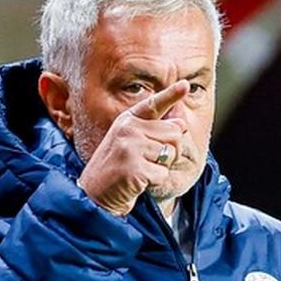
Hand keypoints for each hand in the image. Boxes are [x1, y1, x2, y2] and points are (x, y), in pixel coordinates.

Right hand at [76, 81, 191, 216]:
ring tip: (140, 170)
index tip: (186, 84)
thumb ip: (155, 132)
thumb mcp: (132, 144)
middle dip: (169, 151)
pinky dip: (155, 181)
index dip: (171, 94)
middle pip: (174, 133)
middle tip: (146, 161)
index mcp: (127, 120)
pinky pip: (163, 173)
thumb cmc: (118, 169)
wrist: (94, 195)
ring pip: (171, 153)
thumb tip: (182, 124)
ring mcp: (130, 147)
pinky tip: (138, 181)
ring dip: (161, 167)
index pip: (153, 104)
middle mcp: (128, 129)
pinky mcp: (134, 167)